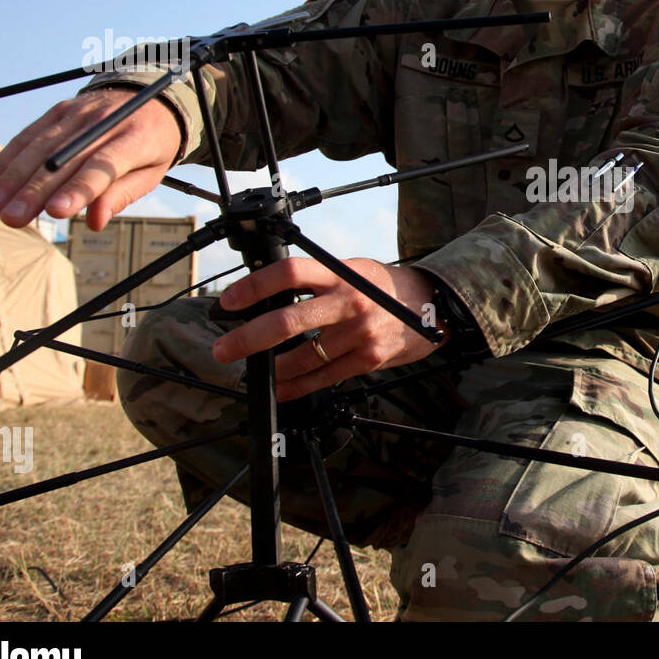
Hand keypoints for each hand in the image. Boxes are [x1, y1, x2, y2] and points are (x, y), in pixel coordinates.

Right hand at [0, 89, 180, 230]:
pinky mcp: (59, 109)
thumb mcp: (151, 172)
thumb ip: (122, 195)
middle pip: (64, 159)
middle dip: (34, 191)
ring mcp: (79, 112)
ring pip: (39, 146)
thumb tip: (95, 222)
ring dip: (12, 177)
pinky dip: (6, 159)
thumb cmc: (151, 146)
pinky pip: (29, 135)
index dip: (79, 189)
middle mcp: (104, 121)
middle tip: (11, 218)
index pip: (103, 165)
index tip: (56, 212)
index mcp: (136, 139)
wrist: (149, 98)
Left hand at [210, 257, 448, 400]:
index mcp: (340, 273)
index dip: (254, 287)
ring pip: (302, 357)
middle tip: (223, 349)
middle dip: (247, 339)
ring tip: (253, 371)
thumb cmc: (385, 287)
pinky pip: (324, 377)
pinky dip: (297, 386)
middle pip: (287, 320)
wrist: (434, 304)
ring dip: (270, 369)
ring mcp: (359, 332)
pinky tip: (282, 388)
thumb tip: (268, 299)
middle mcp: (349, 301)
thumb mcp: (352, 270)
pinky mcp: (368, 358)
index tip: (228, 302)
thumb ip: (318, 281)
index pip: (289, 273)